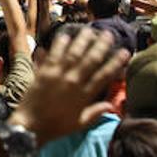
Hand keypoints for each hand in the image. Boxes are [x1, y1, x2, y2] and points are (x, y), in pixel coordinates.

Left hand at [16, 26, 127, 142]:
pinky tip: (65, 35)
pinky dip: (59, 44)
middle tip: (109, 34)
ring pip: (73, 53)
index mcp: (84, 95)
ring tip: (90, 30)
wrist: (31, 126)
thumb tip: (111, 106)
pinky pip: (53, 54)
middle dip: (101, 46)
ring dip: (82, 41)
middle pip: (90, 60)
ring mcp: (57, 75)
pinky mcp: (43, 72)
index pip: (104, 76)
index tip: (125, 52)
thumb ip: (96, 113)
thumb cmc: (56, 126)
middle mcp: (72, 82)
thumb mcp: (80, 124)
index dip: (116, 63)